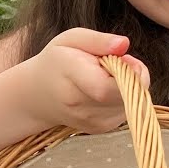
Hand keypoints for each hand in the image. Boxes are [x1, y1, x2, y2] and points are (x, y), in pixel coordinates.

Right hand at [16, 28, 149, 133]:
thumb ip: (98, 40)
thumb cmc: (56, 61)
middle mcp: (79, 105)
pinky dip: (123, 98)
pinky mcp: (100, 128)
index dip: (127, 73)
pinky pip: (126, 111)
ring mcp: (90, 120)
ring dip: (128, 87)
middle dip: (132, 76)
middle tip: (114, 63)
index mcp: (70, 77)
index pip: (106, 87)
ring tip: (106, 77)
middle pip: (125, 95)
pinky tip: (105, 90)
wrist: (37, 95)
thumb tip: (124, 44)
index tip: (123, 58)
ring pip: (131, 103)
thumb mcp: (71, 39)